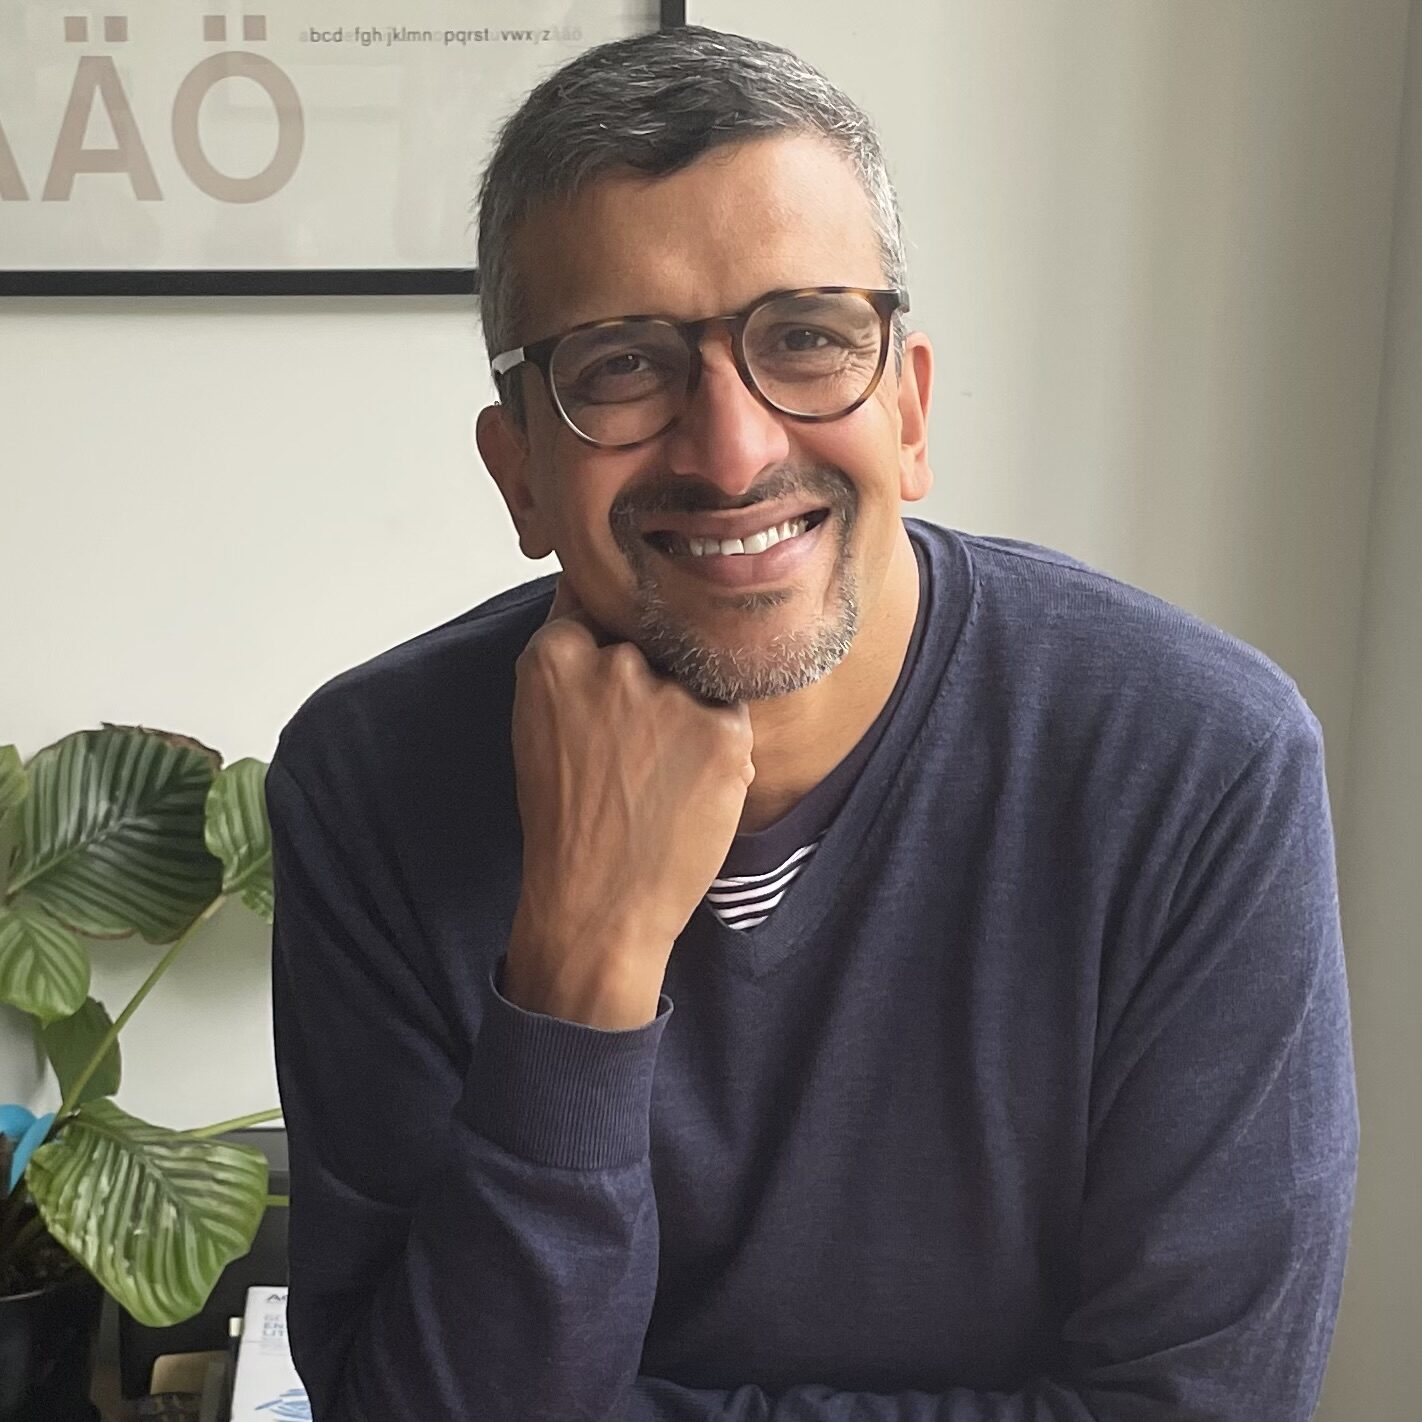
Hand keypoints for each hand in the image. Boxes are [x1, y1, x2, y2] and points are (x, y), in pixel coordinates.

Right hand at [503, 575, 754, 1026]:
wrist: (596, 906)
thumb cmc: (567, 822)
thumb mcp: (542, 726)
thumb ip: (573, 664)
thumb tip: (608, 607)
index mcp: (553, 656)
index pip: (600, 598)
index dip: (618, 623)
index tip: (625, 649)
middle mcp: (612, 662)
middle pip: (656, 638)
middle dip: (656, 677)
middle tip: (636, 747)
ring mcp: (669, 694)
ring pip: (697, 678)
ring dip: (690, 715)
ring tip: (660, 777)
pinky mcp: (722, 729)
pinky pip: (731, 718)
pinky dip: (720, 752)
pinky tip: (689, 791)